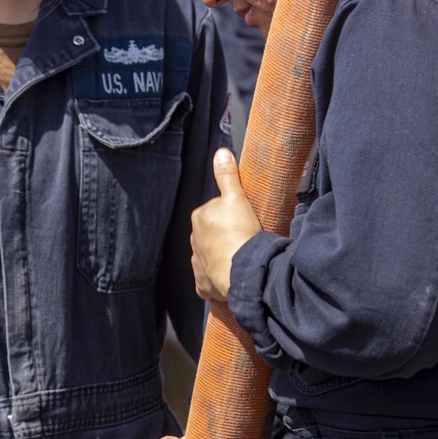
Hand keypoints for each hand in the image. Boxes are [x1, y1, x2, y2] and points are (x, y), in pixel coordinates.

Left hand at [191, 149, 261, 301]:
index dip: (231, 215)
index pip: (215, 211)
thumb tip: (221, 154)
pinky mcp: (203, 284)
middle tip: (243, 239)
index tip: (243, 221)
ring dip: (223, 257)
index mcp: (199, 217)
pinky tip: (232, 274)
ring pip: (212, 257)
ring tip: (239, 257)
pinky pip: (211, 279)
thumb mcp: (236, 197)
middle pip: (212, 234)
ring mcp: (197, 264)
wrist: (241, 271)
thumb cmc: (240, 234)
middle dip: (225, 237)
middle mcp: (194, 241)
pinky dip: (220, 277)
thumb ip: (227, 175)